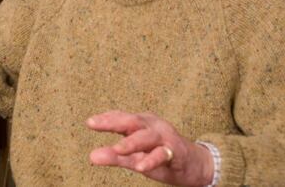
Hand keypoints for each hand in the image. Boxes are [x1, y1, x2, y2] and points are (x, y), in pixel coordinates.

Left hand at [87, 110, 213, 186]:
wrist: (195, 166)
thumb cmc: (161, 156)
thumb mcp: (135, 157)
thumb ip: (115, 156)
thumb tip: (92, 156)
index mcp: (142, 124)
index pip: (122, 117)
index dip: (106, 118)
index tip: (90, 122)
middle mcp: (153, 126)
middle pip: (131, 121)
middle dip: (112, 122)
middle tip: (94, 124)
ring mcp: (165, 138)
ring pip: (147, 137)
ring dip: (131, 143)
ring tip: (117, 150)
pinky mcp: (176, 152)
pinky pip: (162, 155)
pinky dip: (151, 160)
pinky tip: (140, 167)